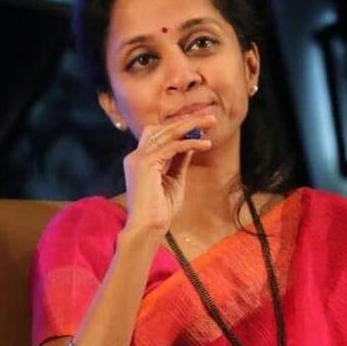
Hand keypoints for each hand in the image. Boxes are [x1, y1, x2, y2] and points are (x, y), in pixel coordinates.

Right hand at [122, 114, 215, 236]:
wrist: (148, 228)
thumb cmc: (160, 210)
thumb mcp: (174, 180)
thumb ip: (179, 161)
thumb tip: (189, 145)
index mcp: (140, 160)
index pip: (160, 134)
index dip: (179, 126)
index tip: (200, 123)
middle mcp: (136, 156)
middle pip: (163, 128)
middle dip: (187, 120)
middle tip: (209, 116)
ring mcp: (138, 158)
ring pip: (167, 132)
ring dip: (191, 125)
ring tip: (211, 123)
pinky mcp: (144, 163)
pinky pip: (172, 146)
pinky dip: (190, 143)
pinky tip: (205, 144)